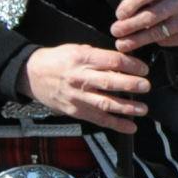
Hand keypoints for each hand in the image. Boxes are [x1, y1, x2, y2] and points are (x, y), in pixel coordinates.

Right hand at [24, 44, 151, 131]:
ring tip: (143, 109)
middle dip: (131, 85)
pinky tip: (131, 127)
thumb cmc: (59, 60)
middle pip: (109, 82)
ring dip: (127, 108)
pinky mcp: (75, 111)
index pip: (112, 61)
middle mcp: (80, 78)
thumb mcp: (78, 50)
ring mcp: (78, 97)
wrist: (32, 75)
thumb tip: (127, 63)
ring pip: (105, 103)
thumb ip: (101, 57)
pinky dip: (116, 124)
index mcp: (82, 58)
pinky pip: (98, 119)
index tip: (144, 69)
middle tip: (146, 86)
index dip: (131, 65)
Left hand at [111, 0, 177, 52]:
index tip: (118, 15)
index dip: (129, 5)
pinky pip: (167, 41)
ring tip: (122, 44)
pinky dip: (155, 42)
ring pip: (158, 32)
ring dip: (137, 40)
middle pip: (150, 16)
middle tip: (115, 31)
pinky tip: (147, 41)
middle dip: (129, 26)